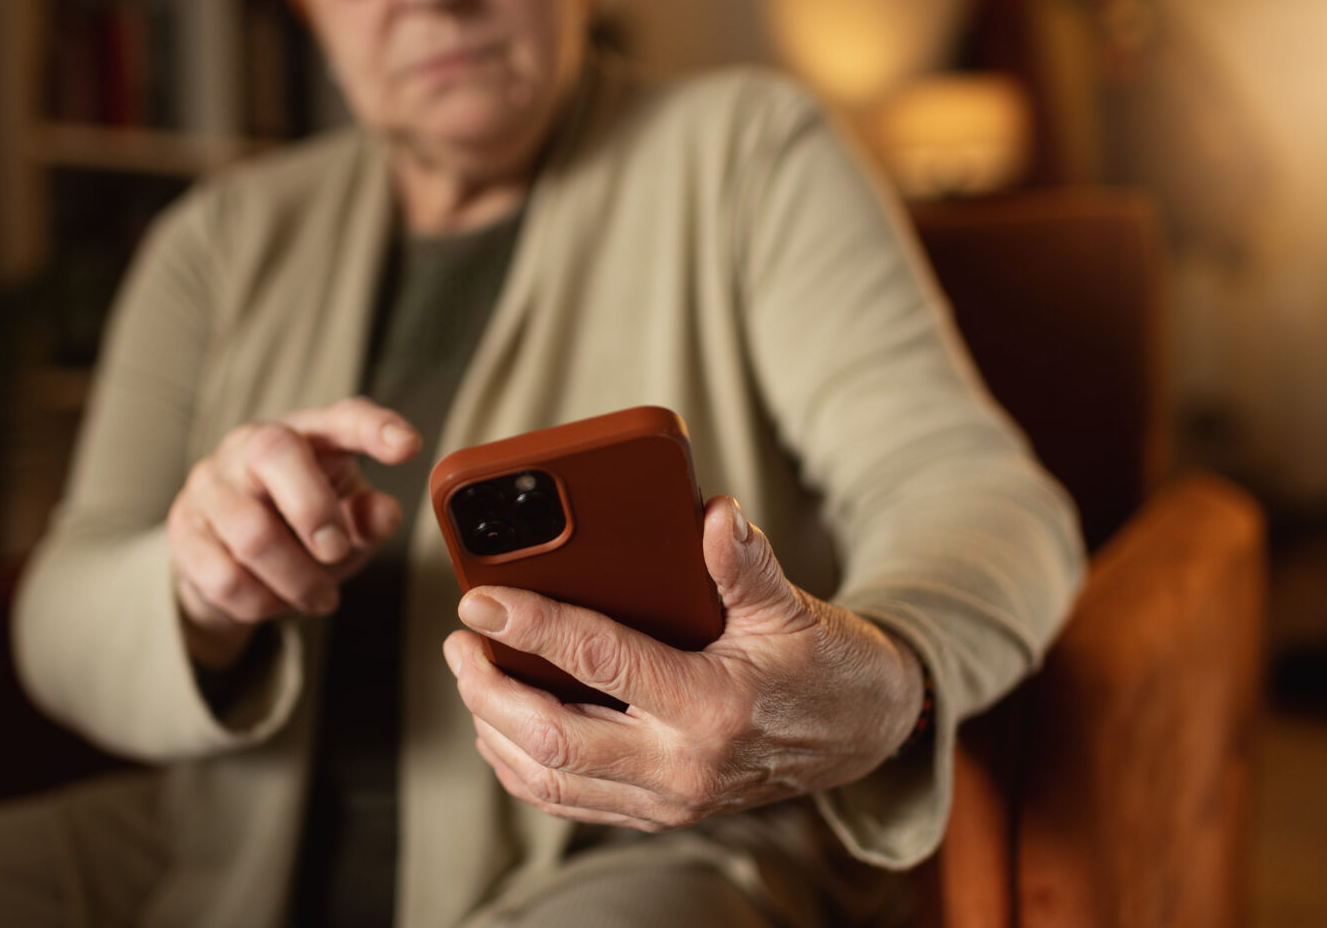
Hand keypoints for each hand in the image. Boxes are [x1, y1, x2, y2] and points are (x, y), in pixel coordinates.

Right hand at [168, 396, 420, 669]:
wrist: (232, 557)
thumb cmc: (303, 529)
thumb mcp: (347, 523)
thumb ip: (368, 518)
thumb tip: (384, 514)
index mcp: (306, 434)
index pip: (343, 417)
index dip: (376, 428)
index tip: (408, 446)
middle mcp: (249, 446)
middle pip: (274, 453)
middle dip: (314, 510)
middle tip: (337, 551)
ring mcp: (209, 484)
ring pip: (251, 532)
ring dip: (296, 580)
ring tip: (320, 597)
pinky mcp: (183, 529)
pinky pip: (223, 576)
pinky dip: (261, 603)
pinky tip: (277, 602)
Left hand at [442, 495, 925, 831]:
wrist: (865, 734)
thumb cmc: (826, 664)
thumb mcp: (793, 608)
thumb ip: (746, 564)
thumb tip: (714, 514)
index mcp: (713, 709)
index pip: (599, 661)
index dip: (531, 625)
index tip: (480, 598)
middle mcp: (684, 768)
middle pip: (553, 740)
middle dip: (488, 689)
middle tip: (461, 640)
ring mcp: (670, 801)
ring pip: (551, 782)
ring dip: (495, 730)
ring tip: (472, 674)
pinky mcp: (660, 812)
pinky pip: (570, 800)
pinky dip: (523, 765)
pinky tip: (503, 723)